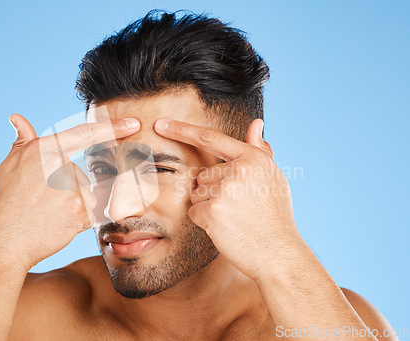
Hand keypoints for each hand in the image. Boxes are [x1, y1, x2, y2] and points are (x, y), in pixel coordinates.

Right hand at [0, 114, 140, 269]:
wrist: (3, 241)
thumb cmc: (5, 203)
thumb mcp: (9, 166)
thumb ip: (23, 142)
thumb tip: (18, 119)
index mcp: (45, 150)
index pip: (85, 134)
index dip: (112, 127)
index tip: (134, 124)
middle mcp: (61, 166)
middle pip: (81, 176)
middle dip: (68, 190)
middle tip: (42, 203)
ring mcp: (74, 189)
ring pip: (87, 196)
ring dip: (74, 206)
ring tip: (47, 214)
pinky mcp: (82, 211)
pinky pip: (90, 213)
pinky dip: (77, 220)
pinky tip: (56, 223)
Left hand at [154, 118, 302, 279]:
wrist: (278, 253)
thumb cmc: (275, 217)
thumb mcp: (274, 177)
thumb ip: (260, 150)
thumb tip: (256, 123)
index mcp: (253, 158)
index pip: (210, 138)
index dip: (182, 129)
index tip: (161, 124)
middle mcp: (238, 170)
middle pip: (203, 175)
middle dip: (213, 190)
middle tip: (238, 208)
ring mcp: (224, 190)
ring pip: (197, 193)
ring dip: (209, 206)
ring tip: (234, 218)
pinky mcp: (212, 211)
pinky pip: (194, 211)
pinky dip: (205, 221)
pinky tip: (226, 228)